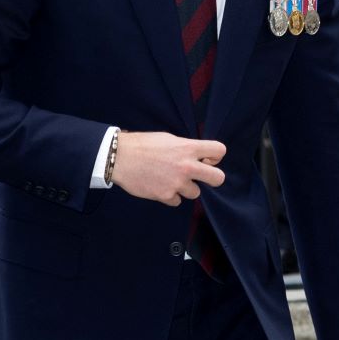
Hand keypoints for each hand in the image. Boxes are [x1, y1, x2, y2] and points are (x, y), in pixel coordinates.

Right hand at [109, 131, 225, 205]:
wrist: (119, 158)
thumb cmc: (141, 145)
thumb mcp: (167, 139)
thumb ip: (185, 148)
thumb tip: (197, 156)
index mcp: (188, 148)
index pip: (219, 151)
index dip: (215, 156)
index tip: (206, 159)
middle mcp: (187, 166)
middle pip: (218, 178)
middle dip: (212, 178)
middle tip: (200, 176)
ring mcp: (177, 183)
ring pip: (195, 193)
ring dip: (185, 188)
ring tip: (169, 179)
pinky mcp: (166, 195)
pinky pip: (177, 201)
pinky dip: (169, 195)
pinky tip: (159, 185)